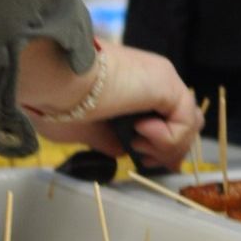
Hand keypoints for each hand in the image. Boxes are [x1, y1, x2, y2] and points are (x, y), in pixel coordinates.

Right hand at [18, 40, 203, 169]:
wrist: (52, 79)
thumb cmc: (55, 100)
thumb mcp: (86, 129)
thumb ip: (110, 139)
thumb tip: (123, 151)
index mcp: (133, 86)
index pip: (169, 119)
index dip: (164, 147)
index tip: (145, 162)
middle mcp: (151, 79)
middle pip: (186, 123)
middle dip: (169, 151)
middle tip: (144, 159)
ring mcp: (161, 78)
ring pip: (188, 124)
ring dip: (167, 147)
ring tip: (137, 144)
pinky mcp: (166, 82)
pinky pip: (184, 121)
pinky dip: (167, 138)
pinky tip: (139, 131)